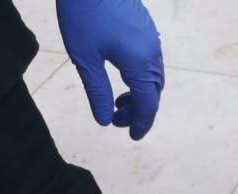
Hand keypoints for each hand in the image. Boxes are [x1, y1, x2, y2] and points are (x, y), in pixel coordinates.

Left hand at [57, 0, 164, 139]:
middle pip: (154, 92)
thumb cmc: (84, 14)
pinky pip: (150, 61)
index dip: (141, 123)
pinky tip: (121, 72)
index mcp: (139, 65)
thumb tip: (104, 120)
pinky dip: (140, 76)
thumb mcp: (84, 57)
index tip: (132, 136)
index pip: (148, 104)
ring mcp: (151, 39)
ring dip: (140, 93)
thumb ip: (97, 91)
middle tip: (117, 117)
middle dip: (139, 109)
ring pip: (153, 77)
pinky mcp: (145, 28)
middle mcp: (151, 54)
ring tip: (118, 98)